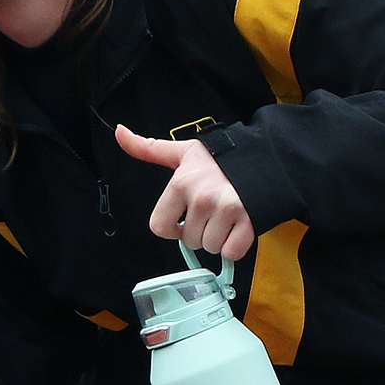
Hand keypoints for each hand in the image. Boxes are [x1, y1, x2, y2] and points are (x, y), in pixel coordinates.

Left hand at [117, 126, 253, 259]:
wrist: (266, 158)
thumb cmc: (223, 158)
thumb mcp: (184, 152)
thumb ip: (149, 148)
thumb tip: (118, 132)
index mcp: (181, 183)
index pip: (159, 226)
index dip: (172, 228)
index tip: (184, 219)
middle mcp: (201, 198)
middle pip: (189, 240)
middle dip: (201, 232)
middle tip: (213, 212)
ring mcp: (226, 210)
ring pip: (210, 247)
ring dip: (219, 239)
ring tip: (228, 218)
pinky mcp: (249, 222)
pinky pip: (232, 252)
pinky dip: (236, 246)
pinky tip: (240, 227)